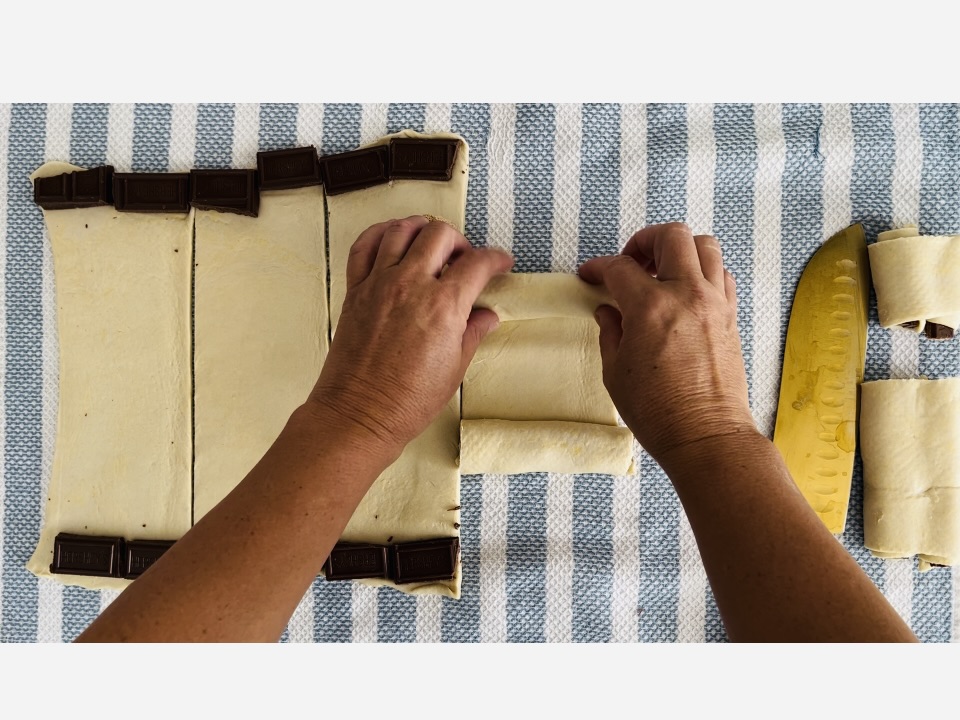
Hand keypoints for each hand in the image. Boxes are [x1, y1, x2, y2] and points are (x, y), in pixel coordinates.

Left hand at [308, 216, 513, 459]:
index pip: (477, 263)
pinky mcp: (355, 290)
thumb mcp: (455, 368)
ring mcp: (379, 284)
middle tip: (465, 260)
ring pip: (402, 230)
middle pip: (440, 235)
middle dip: (460, 242)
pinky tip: (393, 240)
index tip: (501, 263)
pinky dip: (380, 234)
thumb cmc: (408, 400)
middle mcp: (411, 285)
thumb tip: (486, 316)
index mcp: (443, 306)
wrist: (360, 414)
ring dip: (422, 230)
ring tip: (431, 244)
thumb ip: (473, 332)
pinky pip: (364, 246)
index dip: (496, 258)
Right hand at [578, 222, 755, 463]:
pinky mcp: (730, 317)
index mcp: (650, 307)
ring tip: (662, 271)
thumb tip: (608, 310)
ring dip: (680, 250)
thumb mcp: (616, 372)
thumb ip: (611, 331)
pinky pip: (722, 275)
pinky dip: (703, 272)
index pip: (620, 267)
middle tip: (631, 262)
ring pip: (705, 246)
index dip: (599, 267)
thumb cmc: (656, 410)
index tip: (590, 275)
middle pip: (672, 236)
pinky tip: (685, 293)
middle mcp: (687, 295)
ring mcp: (714, 303)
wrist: (705, 435)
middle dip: (645, 240)